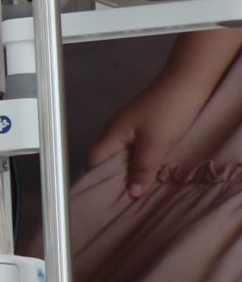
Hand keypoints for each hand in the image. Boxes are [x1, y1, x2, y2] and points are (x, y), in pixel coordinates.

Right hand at [90, 69, 216, 199]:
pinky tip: (154, 169)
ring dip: (132, 170)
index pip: (93, 161)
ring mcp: (131, 127)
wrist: (189, 82)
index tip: (106, 199)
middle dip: (116, 179)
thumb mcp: (155, 144)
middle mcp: (116, 131)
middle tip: (127, 199)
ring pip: (124, 155)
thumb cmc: (168, 110)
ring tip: (142, 188)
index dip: (96, 179)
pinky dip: (142, 161)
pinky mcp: (145, 125)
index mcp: (112, 134)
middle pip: (107, 160)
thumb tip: (131, 193)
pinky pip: (137, 149)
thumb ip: (142, 169)